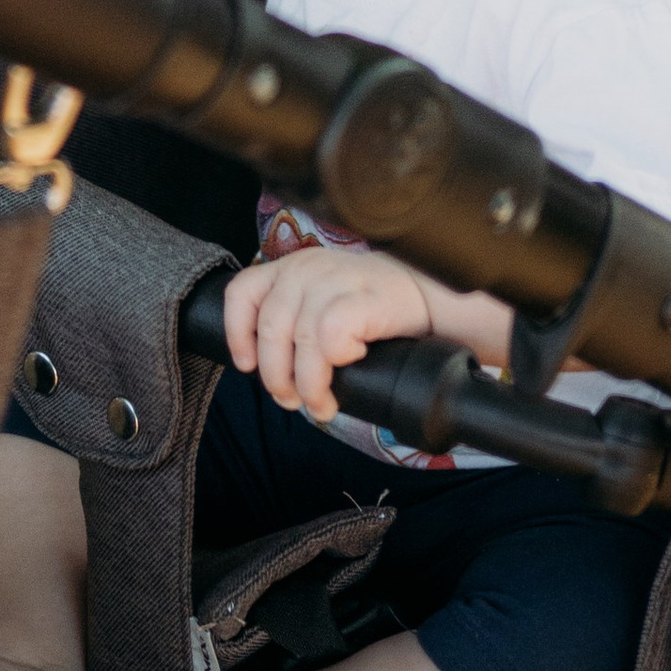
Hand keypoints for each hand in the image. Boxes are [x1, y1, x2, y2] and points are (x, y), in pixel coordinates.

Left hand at [223, 247, 434, 422]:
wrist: (432, 297)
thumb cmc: (373, 308)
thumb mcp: (323, 300)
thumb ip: (294, 317)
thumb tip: (262, 365)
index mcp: (292, 268)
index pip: (243, 292)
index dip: (238, 333)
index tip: (247, 365)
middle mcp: (307, 268)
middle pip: (270, 329)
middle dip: (276, 376)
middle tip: (292, 400)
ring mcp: (334, 280)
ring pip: (300, 341)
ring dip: (308, 384)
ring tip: (321, 403)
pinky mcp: (362, 297)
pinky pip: (330, 339)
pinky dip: (335, 363)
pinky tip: (351, 365)